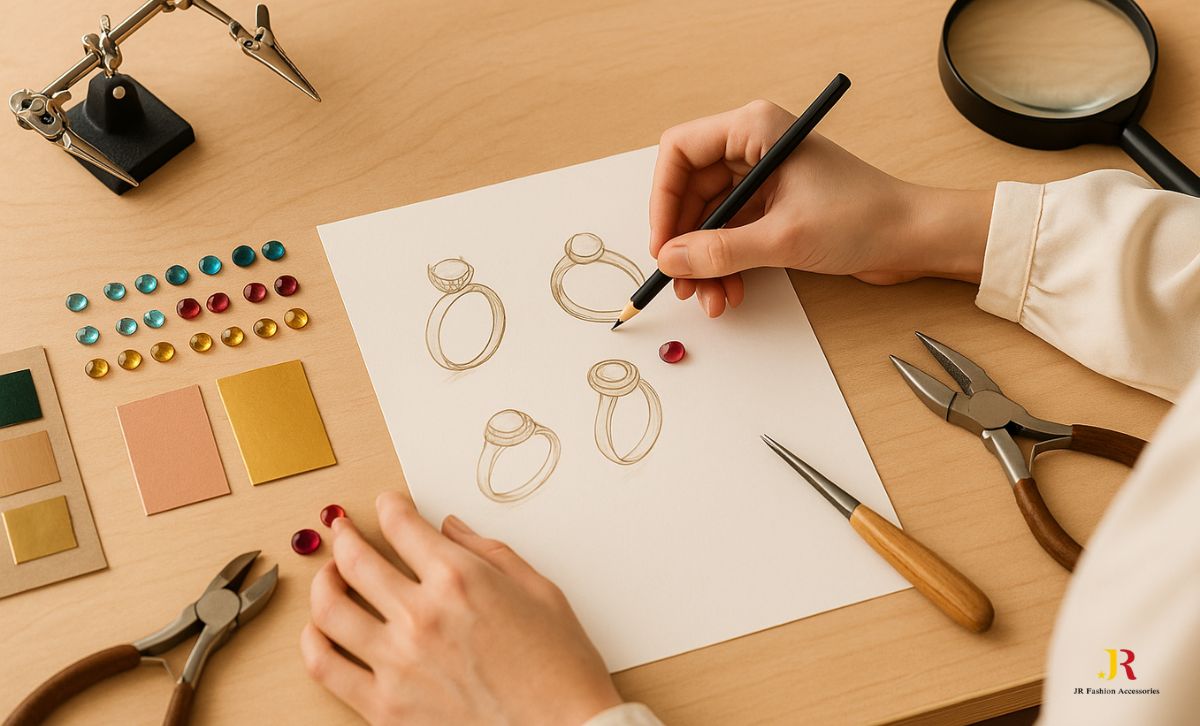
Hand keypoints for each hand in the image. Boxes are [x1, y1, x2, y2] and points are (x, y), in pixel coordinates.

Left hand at [302, 492, 621, 724]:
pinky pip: (327, 667)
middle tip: (343, 530)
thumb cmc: (561, 669)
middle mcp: (422, 615)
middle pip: (357, 560)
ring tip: (329, 576)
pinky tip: (318, 630)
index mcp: (461, 580)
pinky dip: (313, 643)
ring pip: (330, 609)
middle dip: (345, 536)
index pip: (403, 526)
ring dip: (323, 582)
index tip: (386, 505)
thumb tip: (450, 528)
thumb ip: (489, 552)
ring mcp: (398, 663)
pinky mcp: (385, 707)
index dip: (388, 507)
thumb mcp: (540, 591)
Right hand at [650, 100, 993, 315]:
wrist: (914, 238)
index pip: (679, 152)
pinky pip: (730, 234)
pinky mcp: (773, 207)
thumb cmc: (864, 218)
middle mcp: (754, 148)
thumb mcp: (782, 238)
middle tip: (682, 281)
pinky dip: (724, 264)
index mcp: (755, 130)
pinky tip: (730, 291)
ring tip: (711, 298)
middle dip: (684, 242)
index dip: (663, 200)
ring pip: (708, 220)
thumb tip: (672, 259)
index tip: (663, 244)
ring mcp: (763, 179)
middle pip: (689, 192)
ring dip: (704, 261)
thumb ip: (720, 251)